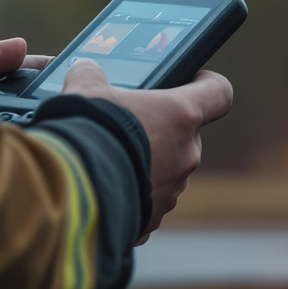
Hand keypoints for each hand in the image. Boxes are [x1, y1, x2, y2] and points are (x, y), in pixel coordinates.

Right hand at [61, 58, 234, 241]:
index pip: (218, 93)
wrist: (69, 190)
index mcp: (181, 115)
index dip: (206, 84)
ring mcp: (172, 190)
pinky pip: (146, 201)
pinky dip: (129, 195)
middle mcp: (186, 154)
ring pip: (166, 171)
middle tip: (128, 125)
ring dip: (145, 164)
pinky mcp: (152, 217)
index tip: (191, 80)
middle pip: (185, 135)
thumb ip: (91, 75)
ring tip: (108, 159)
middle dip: (160, 130)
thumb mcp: (84, 90)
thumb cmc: (86, 133)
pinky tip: (102, 188)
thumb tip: (85, 71)